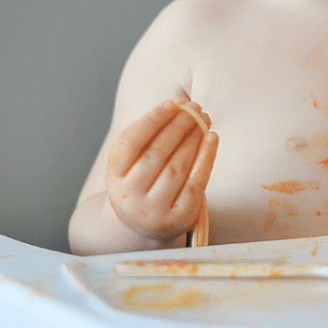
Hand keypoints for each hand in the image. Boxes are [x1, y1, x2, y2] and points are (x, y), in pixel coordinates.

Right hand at [105, 100, 217, 240]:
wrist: (142, 224)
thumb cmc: (142, 179)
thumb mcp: (132, 160)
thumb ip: (150, 135)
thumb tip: (181, 106)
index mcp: (115, 175)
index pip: (131, 142)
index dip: (153, 120)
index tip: (173, 103)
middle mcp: (131, 194)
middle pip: (156, 153)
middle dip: (178, 125)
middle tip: (195, 107)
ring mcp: (154, 209)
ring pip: (177, 167)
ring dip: (193, 138)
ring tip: (204, 118)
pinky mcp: (179, 218)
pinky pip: (196, 184)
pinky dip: (206, 158)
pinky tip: (212, 138)